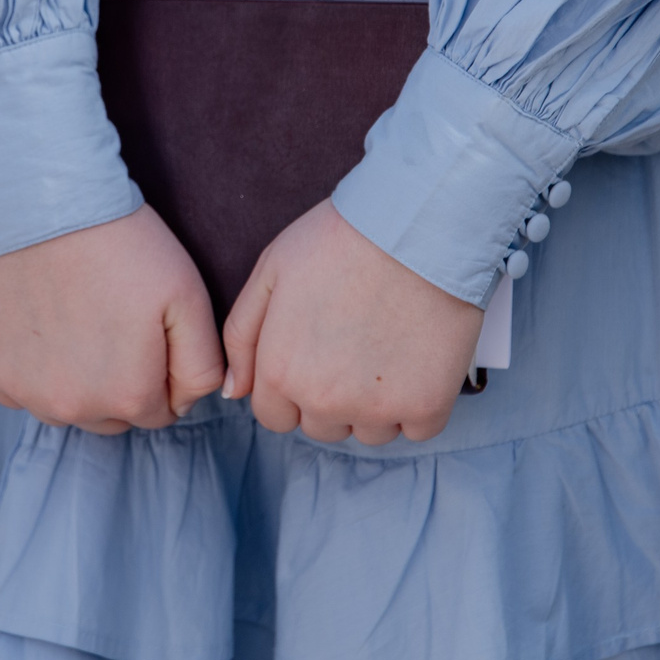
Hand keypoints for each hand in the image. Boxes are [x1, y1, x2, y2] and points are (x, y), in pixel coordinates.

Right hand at [0, 205, 226, 434]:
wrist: (43, 202)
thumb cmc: (121, 244)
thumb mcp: (188, 297)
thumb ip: (201, 365)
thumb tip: (188, 403)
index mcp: (128, 395)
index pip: (160, 411)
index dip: (161, 371)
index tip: (148, 330)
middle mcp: (74, 408)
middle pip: (112, 416)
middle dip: (120, 382)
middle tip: (113, 321)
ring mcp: (27, 393)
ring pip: (67, 407)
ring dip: (76, 379)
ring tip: (77, 319)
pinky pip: (23, 391)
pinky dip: (34, 368)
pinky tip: (42, 322)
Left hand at [222, 199, 483, 444]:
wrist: (418, 227)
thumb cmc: (339, 239)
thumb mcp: (270, 272)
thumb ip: (242, 336)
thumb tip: (232, 391)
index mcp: (279, 371)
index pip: (274, 416)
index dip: (292, 386)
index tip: (316, 353)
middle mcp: (323, 401)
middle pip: (322, 427)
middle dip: (331, 396)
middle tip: (354, 343)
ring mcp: (377, 409)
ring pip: (369, 432)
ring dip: (375, 404)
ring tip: (387, 347)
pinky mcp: (427, 407)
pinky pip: (416, 429)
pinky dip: (419, 403)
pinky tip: (419, 359)